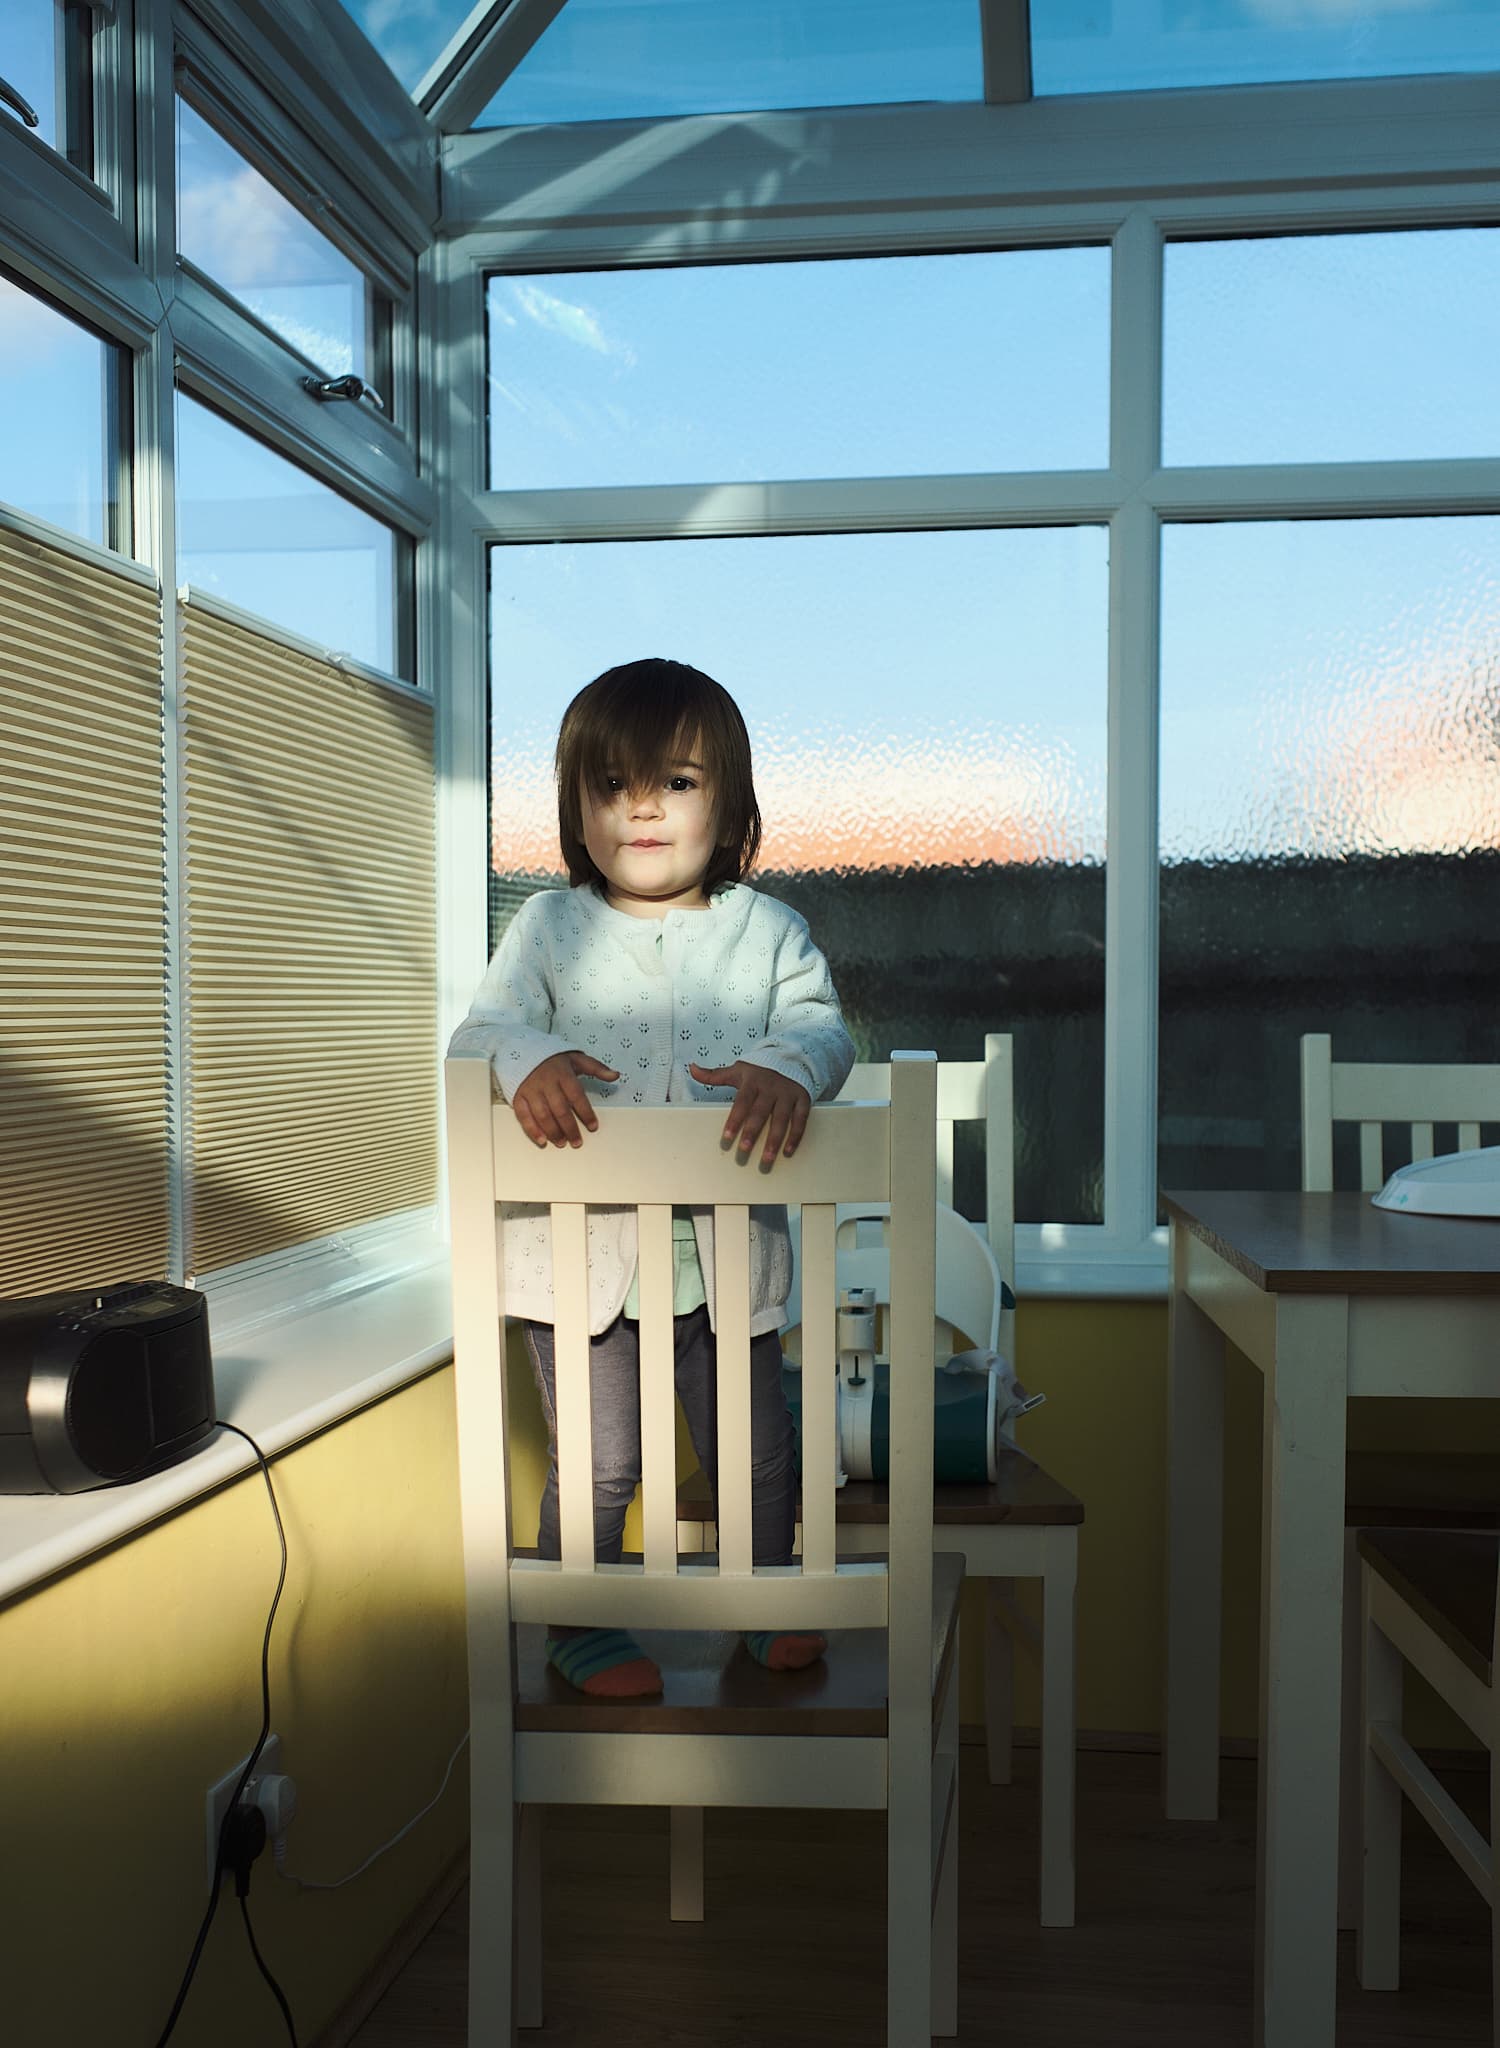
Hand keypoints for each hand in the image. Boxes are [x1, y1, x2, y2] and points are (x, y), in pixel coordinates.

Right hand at [510, 1052, 618, 1147]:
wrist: (524, 1049)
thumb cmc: (553, 1058)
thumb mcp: (577, 1058)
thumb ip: (597, 1068)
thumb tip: (615, 1075)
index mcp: (563, 1074)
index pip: (576, 1096)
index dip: (586, 1113)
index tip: (593, 1126)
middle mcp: (546, 1083)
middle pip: (560, 1109)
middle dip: (570, 1128)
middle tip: (577, 1142)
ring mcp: (531, 1090)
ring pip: (542, 1115)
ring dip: (553, 1131)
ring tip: (562, 1143)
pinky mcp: (519, 1096)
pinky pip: (524, 1115)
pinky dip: (532, 1130)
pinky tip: (542, 1140)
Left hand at [688, 1060, 810, 1168]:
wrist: (791, 1057)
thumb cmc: (759, 1070)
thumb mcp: (737, 1070)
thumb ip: (714, 1075)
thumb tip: (692, 1068)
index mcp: (752, 1081)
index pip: (741, 1103)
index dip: (734, 1120)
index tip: (726, 1138)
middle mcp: (771, 1088)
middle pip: (760, 1113)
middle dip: (752, 1132)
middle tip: (744, 1151)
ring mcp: (788, 1094)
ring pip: (781, 1119)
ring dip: (775, 1140)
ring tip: (767, 1158)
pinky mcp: (803, 1099)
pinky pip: (800, 1119)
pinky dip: (796, 1136)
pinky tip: (788, 1151)